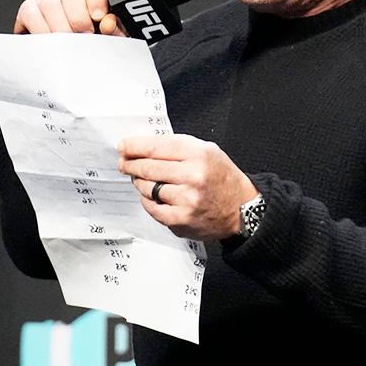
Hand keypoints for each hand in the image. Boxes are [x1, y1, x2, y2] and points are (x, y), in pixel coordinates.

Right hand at [13, 0, 126, 35]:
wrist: (77, 53)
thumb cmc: (99, 40)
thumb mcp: (114, 35)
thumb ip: (117, 28)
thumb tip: (108, 23)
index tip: (99, 17)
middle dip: (78, 18)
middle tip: (86, 35)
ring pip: (50, 3)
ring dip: (61, 27)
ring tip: (71, 42)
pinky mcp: (30, 9)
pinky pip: (31, 13)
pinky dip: (41, 30)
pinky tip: (53, 40)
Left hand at [118, 134, 258, 240]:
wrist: (241, 210)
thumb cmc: (223, 179)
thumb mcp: (208, 151)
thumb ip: (179, 147)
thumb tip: (144, 147)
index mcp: (200, 155)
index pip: (157, 147)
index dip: (135, 146)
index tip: (124, 146)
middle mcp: (193, 177)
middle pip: (148, 167)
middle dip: (131, 164)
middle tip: (124, 163)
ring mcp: (186, 200)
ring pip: (147, 188)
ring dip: (140, 182)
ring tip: (143, 179)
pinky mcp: (180, 220)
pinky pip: (151, 207)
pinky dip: (148, 200)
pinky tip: (154, 195)